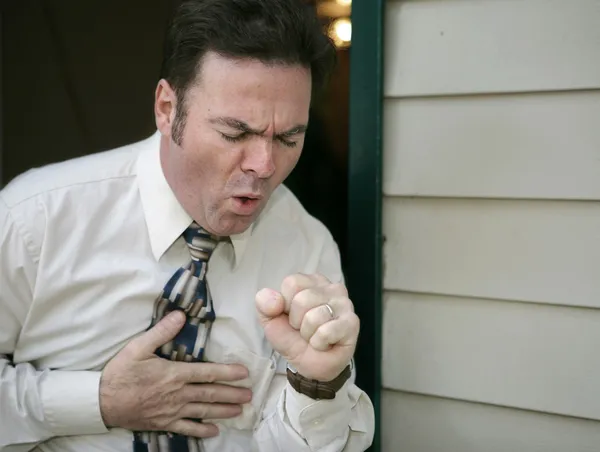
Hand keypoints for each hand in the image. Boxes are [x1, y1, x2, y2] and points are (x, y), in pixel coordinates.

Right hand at [99, 311, 251, 437]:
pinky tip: (215, 431)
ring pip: (203, 411)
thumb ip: (161, 331)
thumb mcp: (138, 347)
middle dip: (232, 394)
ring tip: (240, 410)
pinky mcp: (163, 424)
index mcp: (174, 374)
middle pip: (210, 394)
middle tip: (250, 394)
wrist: (101, 402)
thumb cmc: (120, 372)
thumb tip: (180, 315)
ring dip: (223, 411)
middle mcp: (177, 394)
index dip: (227, 372)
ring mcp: (171, 411)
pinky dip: (202, 431)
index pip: (207, 373)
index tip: (244, 373)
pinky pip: (187, 429)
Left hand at [255, 273, 358, 381]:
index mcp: (312, 281)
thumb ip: (265, 304)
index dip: (285, 305)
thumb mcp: (271, 320)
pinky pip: (325, 332)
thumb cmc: (293, 338)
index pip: (292, 283)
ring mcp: (345, 304)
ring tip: (315, 336)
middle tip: (304, 329)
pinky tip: (325, 343)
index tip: (291, 316)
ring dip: (308, 335)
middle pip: (301, 300)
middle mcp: (332, 287)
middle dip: (296, 322)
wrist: (309, 366)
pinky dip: (319, 343)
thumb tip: (274, 300)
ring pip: (313, 317)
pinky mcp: (352, 323)